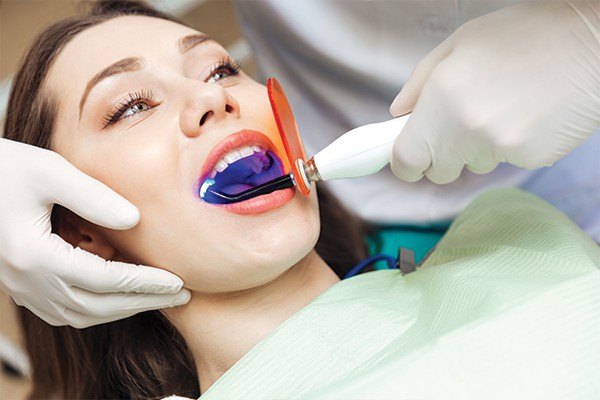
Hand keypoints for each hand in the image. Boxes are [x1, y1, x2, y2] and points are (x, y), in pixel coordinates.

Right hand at [0, 139, 189, 327]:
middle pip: (96, 306)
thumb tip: (135, 220)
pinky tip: (119, 297)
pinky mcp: (20, 286)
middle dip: (143, 303)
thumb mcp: (49, 170)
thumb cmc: (4, 168)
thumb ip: (92, 195)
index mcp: (33, 254)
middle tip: (181, 296)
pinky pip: (64, 312)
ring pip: (80, 315)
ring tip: (158, 298)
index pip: (104, 279)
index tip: (179, 282)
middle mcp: (25, 280)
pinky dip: (97, 309)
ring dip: (122, 310)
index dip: (145, 283)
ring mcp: (20, 288)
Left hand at [389, 2, 599, 183]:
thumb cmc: (525, 34)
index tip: (409, 156)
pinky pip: (505, 161)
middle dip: (440, 154)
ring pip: (473, 165)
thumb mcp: (459, 44)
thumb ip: (419, 84)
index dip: (404, 162)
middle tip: (455, 123)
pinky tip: (525, 113)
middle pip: (439, 171)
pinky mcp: (531, 158)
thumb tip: (398, 115)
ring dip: (476, 147)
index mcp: (441, 102)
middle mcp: (468, 132)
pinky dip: (508, 145)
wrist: (591, 42)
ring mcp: (501, 149)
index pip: (407, 161)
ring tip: (500, 107)